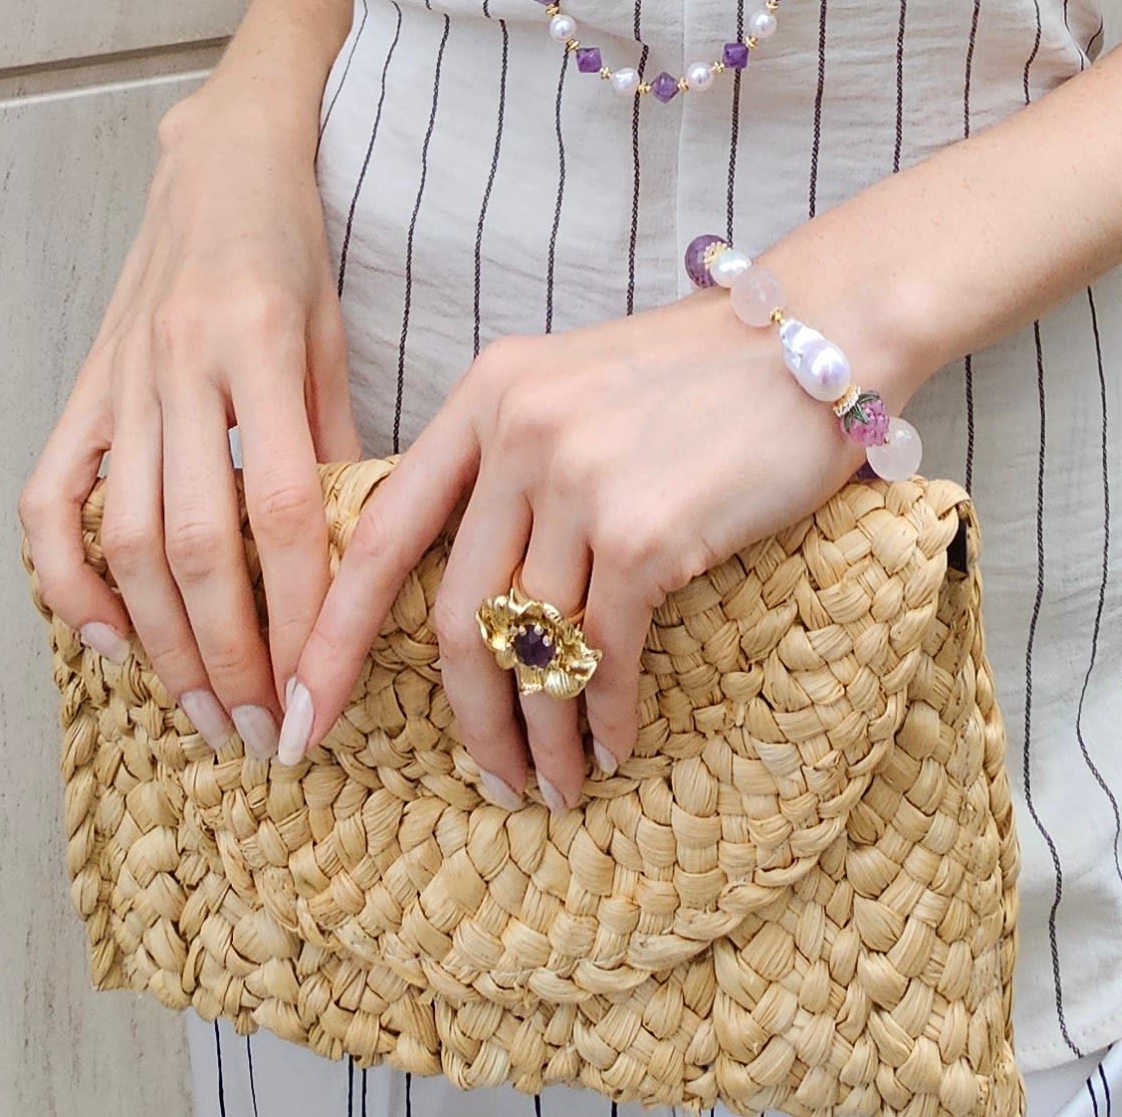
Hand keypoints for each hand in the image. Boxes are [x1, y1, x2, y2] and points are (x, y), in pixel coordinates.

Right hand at [18, 88, 362, 756]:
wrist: (218, 162)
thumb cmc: (293, 251)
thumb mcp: (337, 337)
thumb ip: (339, 441)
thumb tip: (358, 553)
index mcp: (260, 349)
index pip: (286, 514)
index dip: (303, 614)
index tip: (320, 693)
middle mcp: (180, 370)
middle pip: (197, 543)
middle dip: (230, 652)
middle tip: (259, 729)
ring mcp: (119, 381)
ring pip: (123, 535)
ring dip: (160, 639)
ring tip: (200, 709)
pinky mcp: (80, 389)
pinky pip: (49, 498)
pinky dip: (67, 577)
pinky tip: (107, 638)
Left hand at [281, 279, 871, 808]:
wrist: (816, 336)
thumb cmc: (704, 375)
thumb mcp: (580, 387)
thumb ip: (517, 461)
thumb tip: (485, 583)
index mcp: (487, 395)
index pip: (384, 531)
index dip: (334, 633)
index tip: (305, 713)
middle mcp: (518, 434)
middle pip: (455, 613)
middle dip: (464, 718)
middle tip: (487, 779)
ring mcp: (578, 482)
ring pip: (530, 646)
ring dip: (540, 736)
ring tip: (555, 786)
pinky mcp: (645, 531)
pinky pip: (605, 654)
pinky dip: (605, 717)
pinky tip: (616, 748)